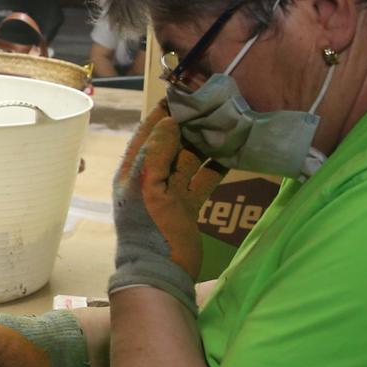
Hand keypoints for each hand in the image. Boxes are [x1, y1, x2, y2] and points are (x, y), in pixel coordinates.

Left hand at [111, 107, 223, 311]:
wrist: (160, 271)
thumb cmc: (147, 228)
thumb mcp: (146, 187)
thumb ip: (156, 153)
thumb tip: (170, 120)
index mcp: (133, 170)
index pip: (147, 132)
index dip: (162, 113)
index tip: (182, 94)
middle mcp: (151, 176)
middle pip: (172, 142)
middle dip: (190, 125)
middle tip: (214, 106)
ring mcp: (171, 190)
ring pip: (190, 158)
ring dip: (207, 144)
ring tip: (227, 124)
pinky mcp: (189, 203)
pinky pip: (204, 178)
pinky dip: (217, 166)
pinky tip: (233, 152)